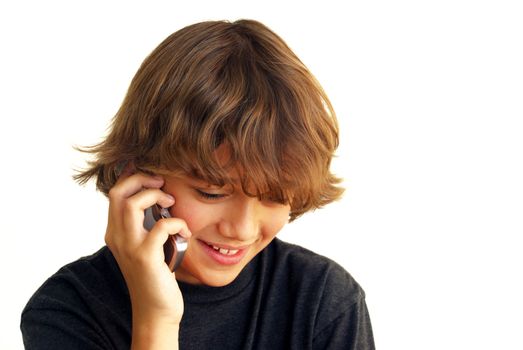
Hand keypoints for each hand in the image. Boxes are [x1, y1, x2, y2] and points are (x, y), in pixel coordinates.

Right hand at [105, 166, 190, 326]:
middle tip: (162, 185)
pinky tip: (184, 233)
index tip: (154, 176)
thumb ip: (145, 223)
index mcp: (115, 232)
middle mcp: (116, 237)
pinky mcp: (145, 257)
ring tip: (171, 204)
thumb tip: (160, 196)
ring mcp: (129, 247)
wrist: (156, 309)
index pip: (115, 193)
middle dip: (142, 179)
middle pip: (119, 192)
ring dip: (156, 197)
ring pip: (132, 204)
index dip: (133, 176)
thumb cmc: (155, 273)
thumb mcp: (145, 244)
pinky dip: (176, 223)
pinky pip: (160, 226)